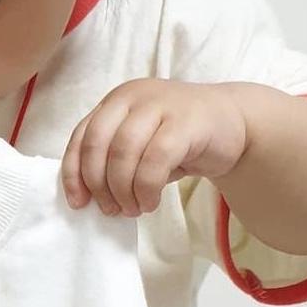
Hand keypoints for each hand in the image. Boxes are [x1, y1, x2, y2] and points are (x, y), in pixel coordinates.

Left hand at [62, 79, 248, 215]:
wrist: (233, 123)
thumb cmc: (178, 141)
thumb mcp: (138, 146)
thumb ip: (111, 160)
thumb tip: (87, 197)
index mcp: (115, 102)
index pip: (81, 137)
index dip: (74, 174)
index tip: (79, 204)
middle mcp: (132, 96)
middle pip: (97, 145)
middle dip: (99, 185)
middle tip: (111, 209)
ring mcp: (159, 104)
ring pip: (123, 153)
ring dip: (123, 190)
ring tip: (133, 209)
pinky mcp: (184, 121)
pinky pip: (154, 160)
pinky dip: (146, 188)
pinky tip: (151, 202)